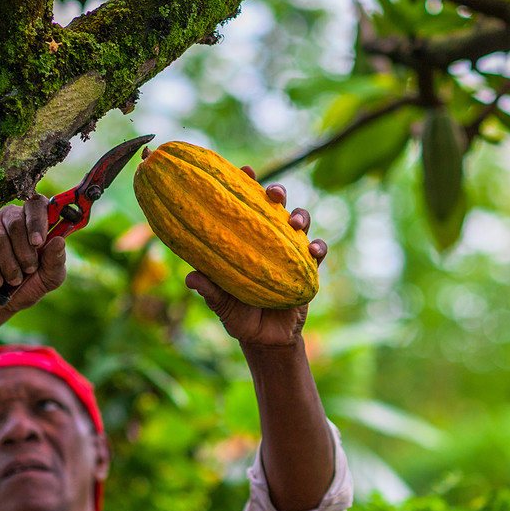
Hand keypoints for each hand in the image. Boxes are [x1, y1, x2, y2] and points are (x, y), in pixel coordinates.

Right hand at [0, 196, 66, 311]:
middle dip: (24, 252)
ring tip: (14, 281)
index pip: (37, 205)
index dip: (37, 221)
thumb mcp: (49, 277)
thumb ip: (56, 261)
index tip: (38, 242)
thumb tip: (59, 241)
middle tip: (29, 270)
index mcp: (35, 220)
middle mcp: (11, 216)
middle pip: (16, 223)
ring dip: (9, 265)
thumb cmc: (29, 284)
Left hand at [185, 166, 327, 346]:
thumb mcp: (222, 304)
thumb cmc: (238, 316)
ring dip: (299, 217)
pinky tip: (313, 250)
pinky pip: (317, 253)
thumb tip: (191, 277)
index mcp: (246, 241)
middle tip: (273, 193)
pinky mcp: (308, 269)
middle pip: (275, 207)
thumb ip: (210, 290)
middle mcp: (269, 241)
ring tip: (294, 222)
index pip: (245, 207)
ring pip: (300, 224)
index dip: (246, 185)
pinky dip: (318, 248)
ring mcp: (290, 252)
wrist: (266, 341)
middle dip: (277, 193)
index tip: (244, 169)